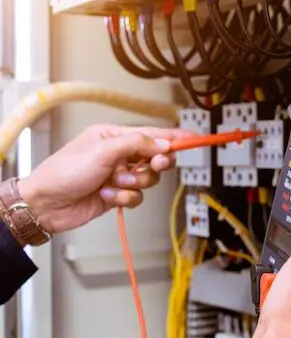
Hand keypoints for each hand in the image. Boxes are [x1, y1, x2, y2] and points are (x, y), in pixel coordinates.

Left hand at [19, 124, 188, 233]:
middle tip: (151, 165)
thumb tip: (163, 144)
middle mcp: (119, 154)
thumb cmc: (65, 171)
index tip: (196, 138)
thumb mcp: (104, 151)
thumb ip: (137, 144)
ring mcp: (119, 176)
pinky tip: (106, 196)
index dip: (176, 137)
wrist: (46, 204)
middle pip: (156, 158)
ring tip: (113, 183)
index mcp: (114, 136)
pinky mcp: (118, 195)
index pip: (153, 134)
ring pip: (148, 180)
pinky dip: (124, 199)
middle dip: (153, 164)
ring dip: (133, 184)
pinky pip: (137, 197)